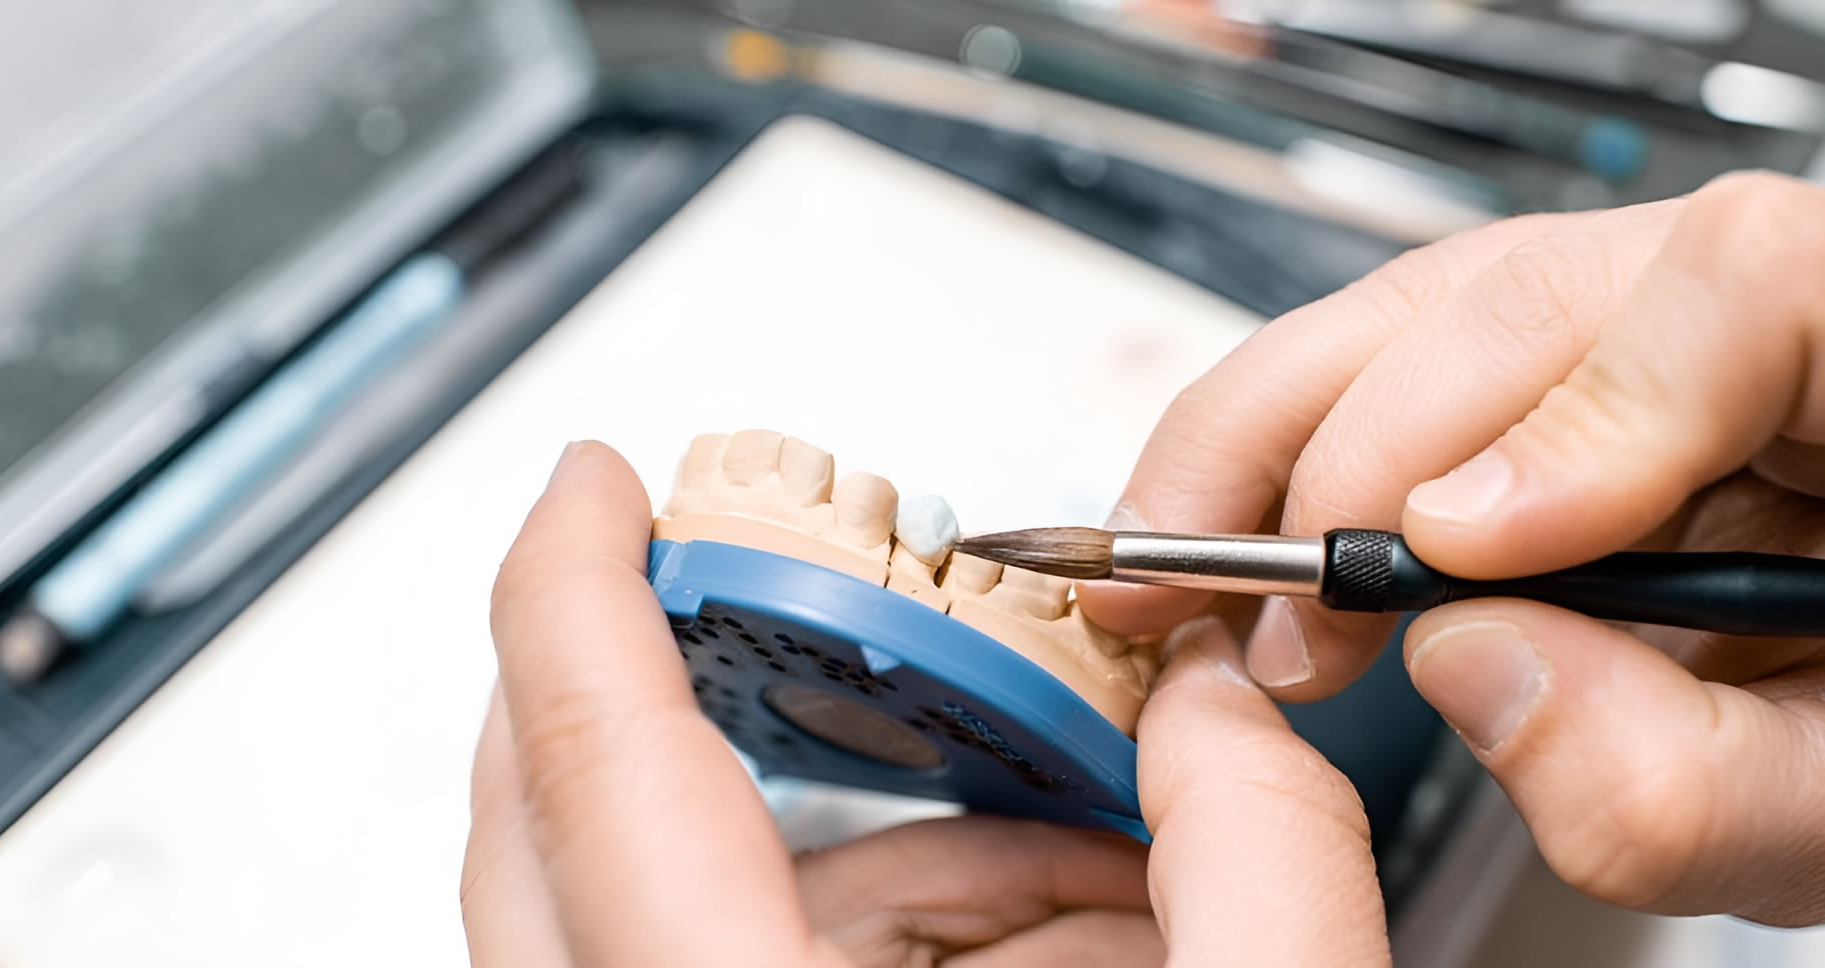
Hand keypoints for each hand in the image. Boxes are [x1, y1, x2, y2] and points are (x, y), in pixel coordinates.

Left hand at [460, 442, 1388, 965]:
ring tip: (1081, 863)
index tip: (594, 486)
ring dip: (880, 859)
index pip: (598, 779)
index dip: (572, 598)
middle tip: (751, 608)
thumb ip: (1263, 864)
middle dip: (658, 697)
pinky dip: (903, 936)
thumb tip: (1214, 710)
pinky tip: (1066, 937)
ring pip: (693, 921)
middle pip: (561, 845)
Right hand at [1081, 170, 1824, 924]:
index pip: (1756, 294)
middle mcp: (1787, 277)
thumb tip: (1467, 664)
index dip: (1586, 416)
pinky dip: (1300, 440)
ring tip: (1217, 577)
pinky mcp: (1566, 332)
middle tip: (1260, 608)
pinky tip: (1266, 530)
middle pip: (1524, 285)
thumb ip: (1693, 781)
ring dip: (1283, 445)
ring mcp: (1658, 289)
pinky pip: (1404, 345)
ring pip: (1430, 300)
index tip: (1458, 563)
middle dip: (1350, 452)